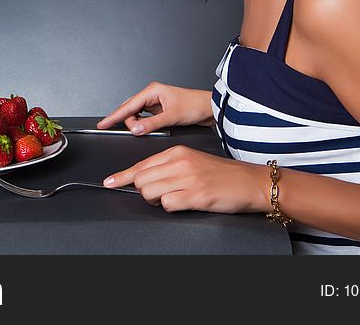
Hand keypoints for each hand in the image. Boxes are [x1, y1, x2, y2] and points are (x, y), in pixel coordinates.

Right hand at [96, 82, 212, 134]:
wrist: (209, 108)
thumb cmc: (195, 105)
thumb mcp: (172, 116)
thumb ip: (152, 124)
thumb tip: (136, 129)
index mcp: (152, 91)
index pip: (128, 106)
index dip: (114, 116)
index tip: (103, 124)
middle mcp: (152, 95)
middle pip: (130, 109)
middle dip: (128, 121)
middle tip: (132, 132)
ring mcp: (155, 102)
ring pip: (136, 114)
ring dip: (137, 124)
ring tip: (145, 130)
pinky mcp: (159, 109)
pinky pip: (144, 117)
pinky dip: (143, 124)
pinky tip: (147, 129)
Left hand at [103, 145, 269, 213]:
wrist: (250, 182)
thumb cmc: (222, 174)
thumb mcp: (191, 161)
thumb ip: (168, 167)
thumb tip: (144, 178)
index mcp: (177, 152)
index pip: (141, 164)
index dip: (123, 176)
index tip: (110, 181)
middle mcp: (179, 162)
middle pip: (141, 180)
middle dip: (145, 192)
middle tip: (161, 195)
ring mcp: (187, 178)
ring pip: (150, 192)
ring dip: (158, 201)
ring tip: (176, 198)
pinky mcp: (195, 195)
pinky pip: (168, 204)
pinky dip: (172, 208)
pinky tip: (185, 203)